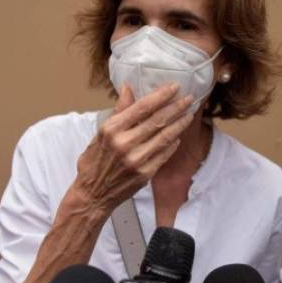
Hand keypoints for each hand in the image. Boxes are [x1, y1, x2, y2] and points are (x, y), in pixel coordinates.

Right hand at [66, 83, 194, 212]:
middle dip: (176, 107)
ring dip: (180, 123)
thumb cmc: (94, 161)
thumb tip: (128, 88)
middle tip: (189, 98)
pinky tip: (178, 136)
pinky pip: (164, 154)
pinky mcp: (145, 173)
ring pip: (165, 136)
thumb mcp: (101, 133)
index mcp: (112, 129)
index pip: (142, 107)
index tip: (174, 87)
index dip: (161, 96)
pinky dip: (173, 143)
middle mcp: (124, 143)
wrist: (92, 194)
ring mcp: (136, 159)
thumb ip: (119, 111)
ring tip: (189, 114)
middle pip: (157, 120)